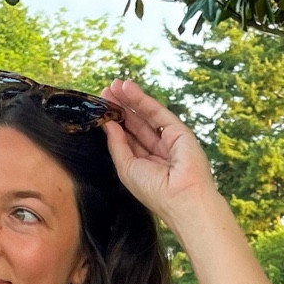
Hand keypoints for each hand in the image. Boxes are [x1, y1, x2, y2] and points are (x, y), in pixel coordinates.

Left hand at [99, 77, 218, 224]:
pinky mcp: (179, 131)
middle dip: (120, 107)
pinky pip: (157, 112)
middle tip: (105, 90)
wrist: (182, 198)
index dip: (114, 122)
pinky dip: (142, 99)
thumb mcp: (127, 167)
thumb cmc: (154, 191)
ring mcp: (168, 140)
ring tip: (114, 85)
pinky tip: (128, 89)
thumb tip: (107, 123)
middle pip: (134, 124)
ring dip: (129, 99)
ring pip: (145, 116)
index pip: (127, 138)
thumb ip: (117, 144)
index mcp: (144, 164)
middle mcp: (156, 151)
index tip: (101, 107)